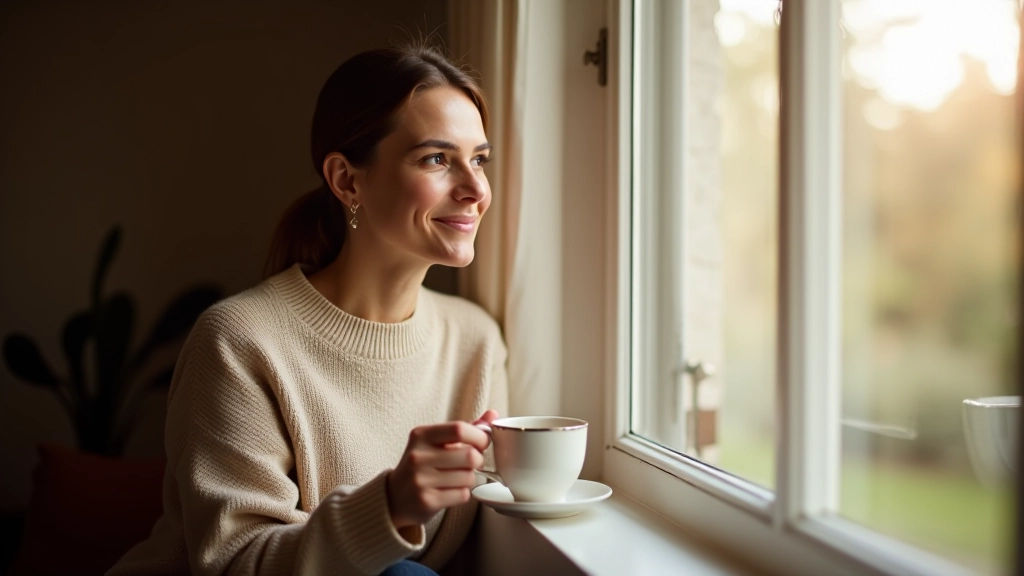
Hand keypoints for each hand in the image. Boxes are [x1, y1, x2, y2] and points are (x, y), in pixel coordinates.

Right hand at [386, 411, 499, 528]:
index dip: (479, 436)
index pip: (459, 429)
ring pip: (468, 477)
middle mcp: (418, 456)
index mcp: (421, 435)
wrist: (395, 496)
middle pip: (469, 455)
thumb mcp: (437, 442)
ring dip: (469, 479)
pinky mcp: (426, 501)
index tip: (482, 443)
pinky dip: (462, 493)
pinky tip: (449, 491)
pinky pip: (462, 495)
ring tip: (456, 478)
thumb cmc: (423, 464)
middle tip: (471, 463)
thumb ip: (465, 429)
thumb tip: (493, 415)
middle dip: (477, 461)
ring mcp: (420, 480)